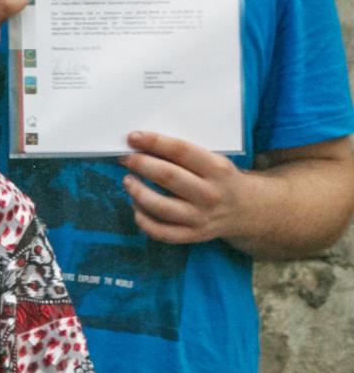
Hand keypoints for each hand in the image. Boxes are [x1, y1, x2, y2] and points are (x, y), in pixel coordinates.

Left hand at [121, 131, 250, 244]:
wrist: (247, 210)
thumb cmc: (221, 179)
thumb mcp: (214, 161)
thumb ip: (186, 155)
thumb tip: (145, 144)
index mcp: (217, 169)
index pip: (182, 151)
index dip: (155, 142)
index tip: (133, 137)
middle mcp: (210, 194)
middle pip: (168, 177)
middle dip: (141, 164)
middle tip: (125, 158)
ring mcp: (201, 217)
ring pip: (160, 206)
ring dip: (137, 192)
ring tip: (128, 180)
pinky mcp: (193, 235)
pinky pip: (161, 231)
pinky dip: (143, 220)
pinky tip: (135, 206)